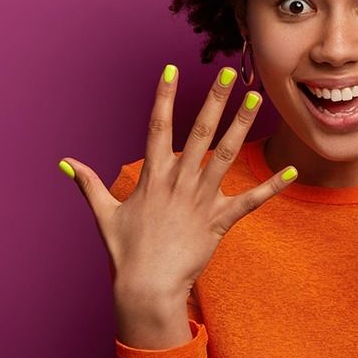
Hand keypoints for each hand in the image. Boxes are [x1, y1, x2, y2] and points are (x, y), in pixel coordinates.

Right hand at [59, 65, 297, 304]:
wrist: (147, 288)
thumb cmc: (126, 253)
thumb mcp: (104, 214)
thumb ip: (88, 184)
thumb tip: (65, 163)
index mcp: (152, 177)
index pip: (157, 126)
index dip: (164, 96)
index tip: (171, 69)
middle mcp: (178, 182)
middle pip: (199, 132)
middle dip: (214, 100)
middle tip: (229, 74)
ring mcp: (200, 200)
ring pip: (226, 156)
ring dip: (242, 126)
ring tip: (257, 101)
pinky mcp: (218, 221)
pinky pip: (250, 201)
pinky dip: (272, 187)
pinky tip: (292, 171)